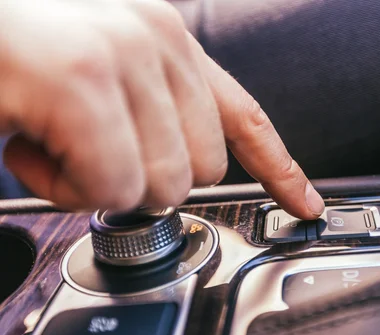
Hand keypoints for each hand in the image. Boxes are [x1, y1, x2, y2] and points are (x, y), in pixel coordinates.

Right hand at [0, 0, 323, 218]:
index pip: (246, 116)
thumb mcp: (103, 82)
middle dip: (143, 182)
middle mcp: (157, 39)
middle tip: (86, 152)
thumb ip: (156, 116)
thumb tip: (182, 169)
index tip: (304, 203)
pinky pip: (110, 188)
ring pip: (160, 186)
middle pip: (203, 170)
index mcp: (169, 42)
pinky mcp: (81, 84)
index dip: (280, 168)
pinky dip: (63, 187)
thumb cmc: (18, 59)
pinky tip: (29, 146)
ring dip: (96, 184)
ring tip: (51, 141)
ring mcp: (122, 56)